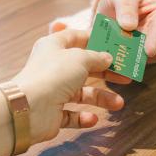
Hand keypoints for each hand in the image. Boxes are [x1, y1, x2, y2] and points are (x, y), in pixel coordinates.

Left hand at [14, 29, 123, 143]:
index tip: (114, 45)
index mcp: (54, 46)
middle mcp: (53, 66)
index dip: (94, 40)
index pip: (75, 37)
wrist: (30, 108)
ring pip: (80, 92)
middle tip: (125, 77)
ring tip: (119, 104)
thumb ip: (96, 57)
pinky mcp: (53, 112)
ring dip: (100, 98)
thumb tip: (107, 57)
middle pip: (83, 67)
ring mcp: (52, 90)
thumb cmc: (54, 74)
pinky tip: (93, 118)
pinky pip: (71, 113)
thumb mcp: (80, 58)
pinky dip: (83, 116)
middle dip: (104, 73)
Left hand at [95, 0, 155, 81]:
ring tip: (115, 59)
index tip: (148, 51)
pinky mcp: (141, 57)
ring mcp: (154, 47)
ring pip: (148, 59)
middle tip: (126, 56)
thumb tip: (129, 25)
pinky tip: (112, 64)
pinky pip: (135, 65)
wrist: (112, 6)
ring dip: (132, 60)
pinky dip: (124, 65)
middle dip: (142, 52)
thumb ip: (125, 5)